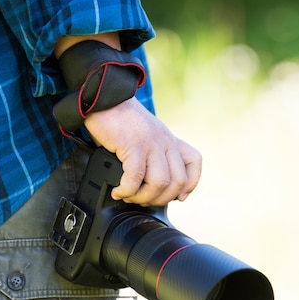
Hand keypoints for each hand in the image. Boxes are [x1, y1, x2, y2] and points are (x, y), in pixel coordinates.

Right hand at [84, 97, 201, 205]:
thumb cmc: (119, 121)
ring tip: (128, 196)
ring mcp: (151, 143)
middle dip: (161, 199)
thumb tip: (149, 185)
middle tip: (143, 200)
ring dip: (143, 197)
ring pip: (160, 183)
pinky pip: (135, 178)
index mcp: (169, 140)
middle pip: (178, 181)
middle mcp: (165, 142)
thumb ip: (153, 154)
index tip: (178, 196)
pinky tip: (118, 191)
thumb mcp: (146, 135)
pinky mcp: (133, 145)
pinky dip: (126, 191)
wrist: (103, 99)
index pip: (194, 161)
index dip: (191, 183)